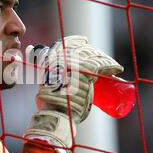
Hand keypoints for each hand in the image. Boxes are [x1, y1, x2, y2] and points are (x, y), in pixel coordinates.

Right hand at [24, 36, 122, 152]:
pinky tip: (118, 68)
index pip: (67, 43)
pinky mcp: (88, 70)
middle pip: (83, 50)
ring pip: (95, 56)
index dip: (77, 41)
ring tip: (111, 65)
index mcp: (51, 58)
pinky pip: (104, 65)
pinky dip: (113, 66)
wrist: (55, 112)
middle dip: (93, 52)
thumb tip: (33, 56)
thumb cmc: (48, 104)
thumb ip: (43, 71)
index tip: (84, 40)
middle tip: (100, 59)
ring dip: (105, 59)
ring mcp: (76, 63)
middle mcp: (64, 57)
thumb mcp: (43, 82)